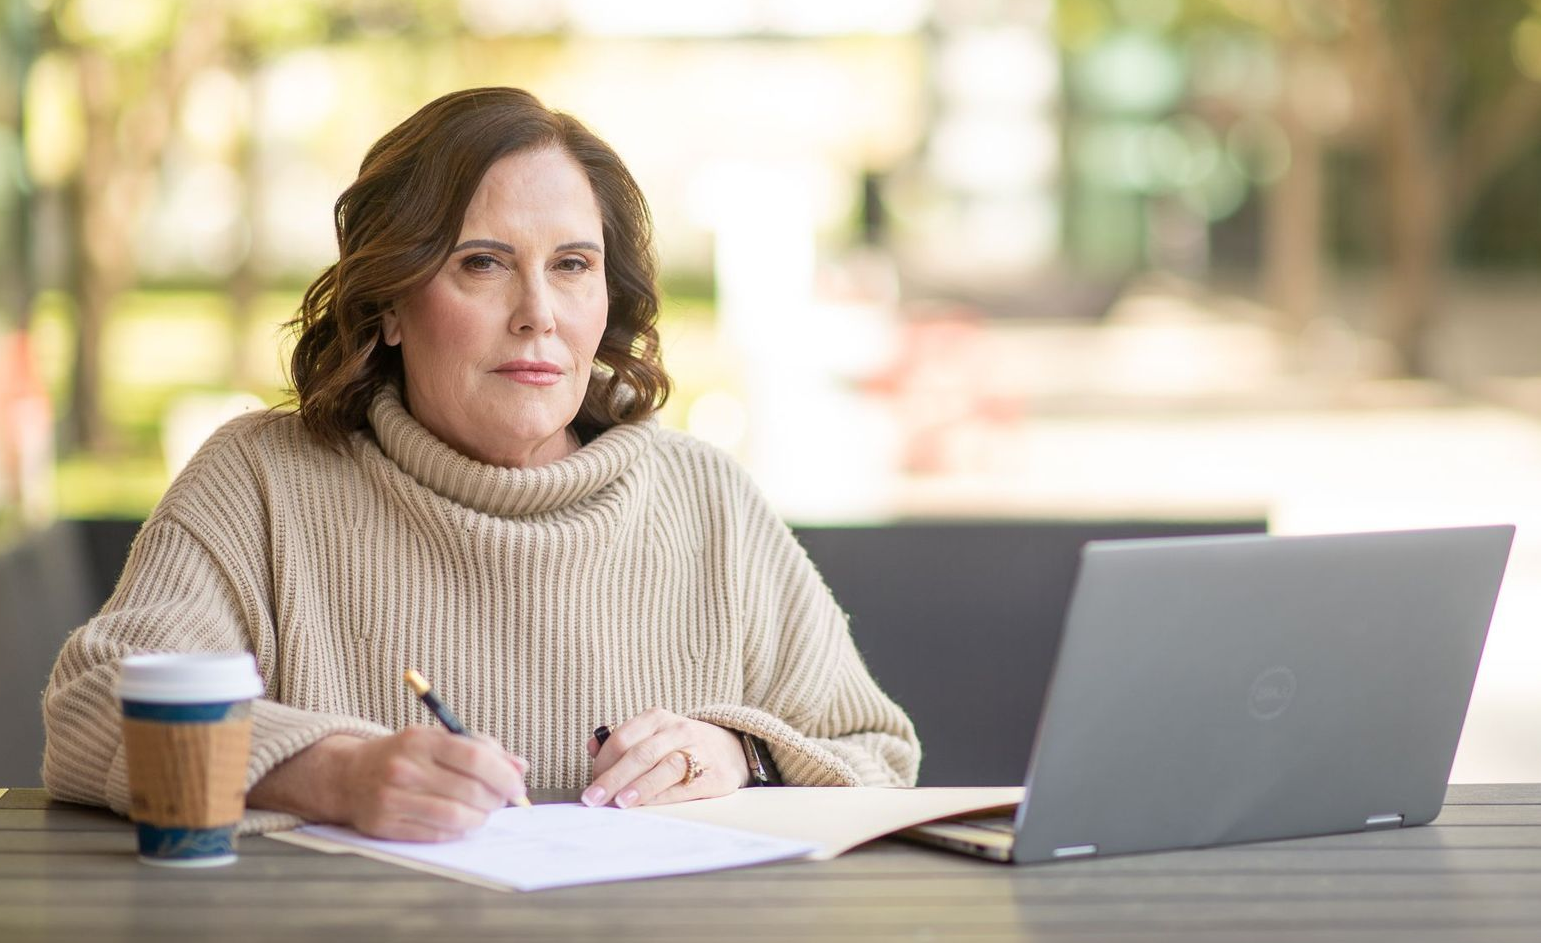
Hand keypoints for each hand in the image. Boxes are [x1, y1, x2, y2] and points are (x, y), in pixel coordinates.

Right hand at [249, 728, 527, 841]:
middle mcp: (404, 767)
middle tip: (502, 801)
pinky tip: (461, 823)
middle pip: (469, 790)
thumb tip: (520, 767)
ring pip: (455, 817)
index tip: (517, 786)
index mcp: (421, 739)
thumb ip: (482, 749)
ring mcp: (391, 798)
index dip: (504, 775)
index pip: (475, 757)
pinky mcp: (384, 825)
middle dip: (496, 800)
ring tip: (483, 813)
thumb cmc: (405, 755)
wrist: (348, 775)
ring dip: (480, 819)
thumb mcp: (439, 739)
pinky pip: (435, 835)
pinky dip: (457, 831)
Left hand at [582, 708, 748, 808]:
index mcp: (657, 718)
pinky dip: (663, 797)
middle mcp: (678, 730)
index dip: (603, 763)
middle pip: (640, 754)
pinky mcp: (714, 775)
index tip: (590, 785)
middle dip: (612, 778)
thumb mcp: (652, 735)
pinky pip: (685, 787)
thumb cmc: (680, 746)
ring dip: (640, 786)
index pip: (622, 738)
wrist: (731, 750)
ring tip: (620, 802)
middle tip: (592, 799)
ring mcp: (699, 751)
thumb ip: (622, 741)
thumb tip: (592, 746)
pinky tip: (647, 807)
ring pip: (665, 767)